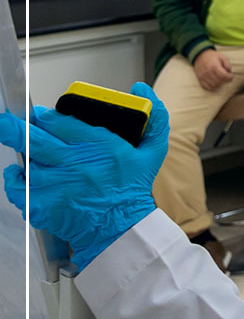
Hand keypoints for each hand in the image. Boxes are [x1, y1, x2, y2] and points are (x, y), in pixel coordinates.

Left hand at [0, 85, 167, 271]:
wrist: (121, 230)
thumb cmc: (132, 190)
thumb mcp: (153, 151)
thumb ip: (154, 116)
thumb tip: (139, 88)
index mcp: (98, 146)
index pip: (59, 122)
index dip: (46, 116)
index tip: (42, 115)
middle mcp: (74, 163)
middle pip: (32, 138)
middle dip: (13, 127)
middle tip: (6, 122)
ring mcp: (54, 185)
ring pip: (24, 160)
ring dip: (20, 153)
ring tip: (21, 150)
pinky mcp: (41, 204)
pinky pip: (16, 185)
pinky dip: (14, 178)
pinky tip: (22, 174)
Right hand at [192, 49, 231, 91]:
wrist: (200, 56)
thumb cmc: (213, 56)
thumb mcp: (222, 57)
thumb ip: (227, 64)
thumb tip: (229, 71)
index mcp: (214, 66)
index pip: (224, 76)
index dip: (230, 77)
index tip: (231, 76)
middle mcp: (208, 72)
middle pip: (219, 81)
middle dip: (226, 81)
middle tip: (227, 77)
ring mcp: (203, 77)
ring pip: (214, 85)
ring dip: (220, 84)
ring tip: (222, 79)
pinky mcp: (200, 79)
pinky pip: (207, 87)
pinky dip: (213, 87)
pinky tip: (216, 83)